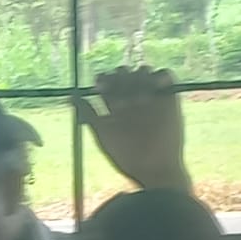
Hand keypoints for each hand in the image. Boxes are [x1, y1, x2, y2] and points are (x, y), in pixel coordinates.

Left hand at [78, 66, 188, 191]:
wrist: (155, 168)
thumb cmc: (127, 157)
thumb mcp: (104, 135)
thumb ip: (89, 114)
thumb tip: (71, 95)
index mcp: (113, 105)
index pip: (106, 81)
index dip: (103, 79)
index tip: (100, 86)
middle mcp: (131, 97)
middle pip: (124, 73)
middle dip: (121, 77)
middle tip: (122, 93)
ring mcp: (150, 96)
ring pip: (143, 70)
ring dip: (139, 76)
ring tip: (140, 98)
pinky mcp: (169, 96)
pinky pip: (165, 75)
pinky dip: (160, 75)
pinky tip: (155, 87)